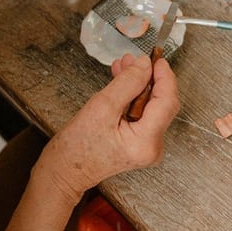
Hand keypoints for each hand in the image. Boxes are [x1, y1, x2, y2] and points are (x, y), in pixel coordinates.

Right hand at [44, 53, 180, 199]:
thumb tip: (145, 65)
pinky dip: (134, 97)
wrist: (64, 171)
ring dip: (139, 85)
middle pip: (162, 103)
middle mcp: (152, 146)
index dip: (164, 77)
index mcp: (145, 141)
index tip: (156, 59)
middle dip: (149, 78)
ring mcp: (148, 146)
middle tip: (136, 60)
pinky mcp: (141, 142)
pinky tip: (123, 81)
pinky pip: (144, 113)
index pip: (167, 101)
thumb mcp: (102, 107)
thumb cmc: (77, 147)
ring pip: (152, 106)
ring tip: (125, 66)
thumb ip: (127, 83)